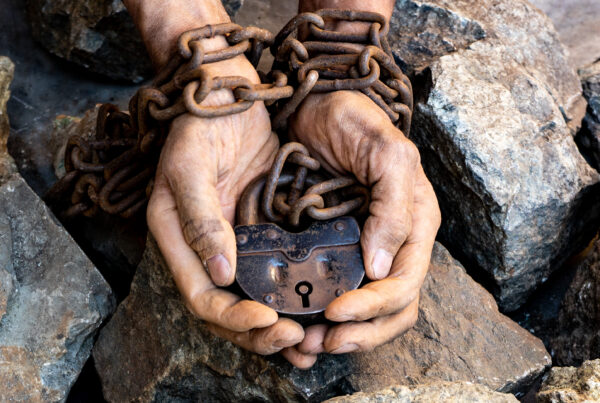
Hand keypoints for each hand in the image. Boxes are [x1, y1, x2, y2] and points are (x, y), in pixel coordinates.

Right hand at [146, 56, 313, 367]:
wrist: (228, 95)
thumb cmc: (201, 126)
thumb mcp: (190, 168)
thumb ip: (201, 220)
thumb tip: (220, 274)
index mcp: (178, 240)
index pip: (202, 297)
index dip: (232, 317)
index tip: (268, 319)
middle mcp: (205, 249)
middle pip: (228, 309)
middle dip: (258, 332)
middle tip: (297, 339)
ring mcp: (235, 243)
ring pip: (254, 298)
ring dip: (278, 324)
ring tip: (309, 341)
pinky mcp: (262, 230)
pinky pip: (276, 272)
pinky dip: (293, 294)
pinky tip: (317, 305)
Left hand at [285, 91, 440, 359]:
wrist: (314, 106)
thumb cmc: (352, 120)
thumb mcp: (384, 151)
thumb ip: (393, 206)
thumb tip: (381, 268)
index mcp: (415, 222)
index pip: (405, 282)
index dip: (374, 306)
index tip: (336, 313)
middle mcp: (396, 242)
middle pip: (393, 308)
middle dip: (360, 333)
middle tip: (319, 343)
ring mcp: (368, 247)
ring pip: (369, 310)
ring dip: (343, 334)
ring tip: (308, 342)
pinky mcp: (339, 246)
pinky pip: (341, 292)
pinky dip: (325, 315)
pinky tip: (303, 322)